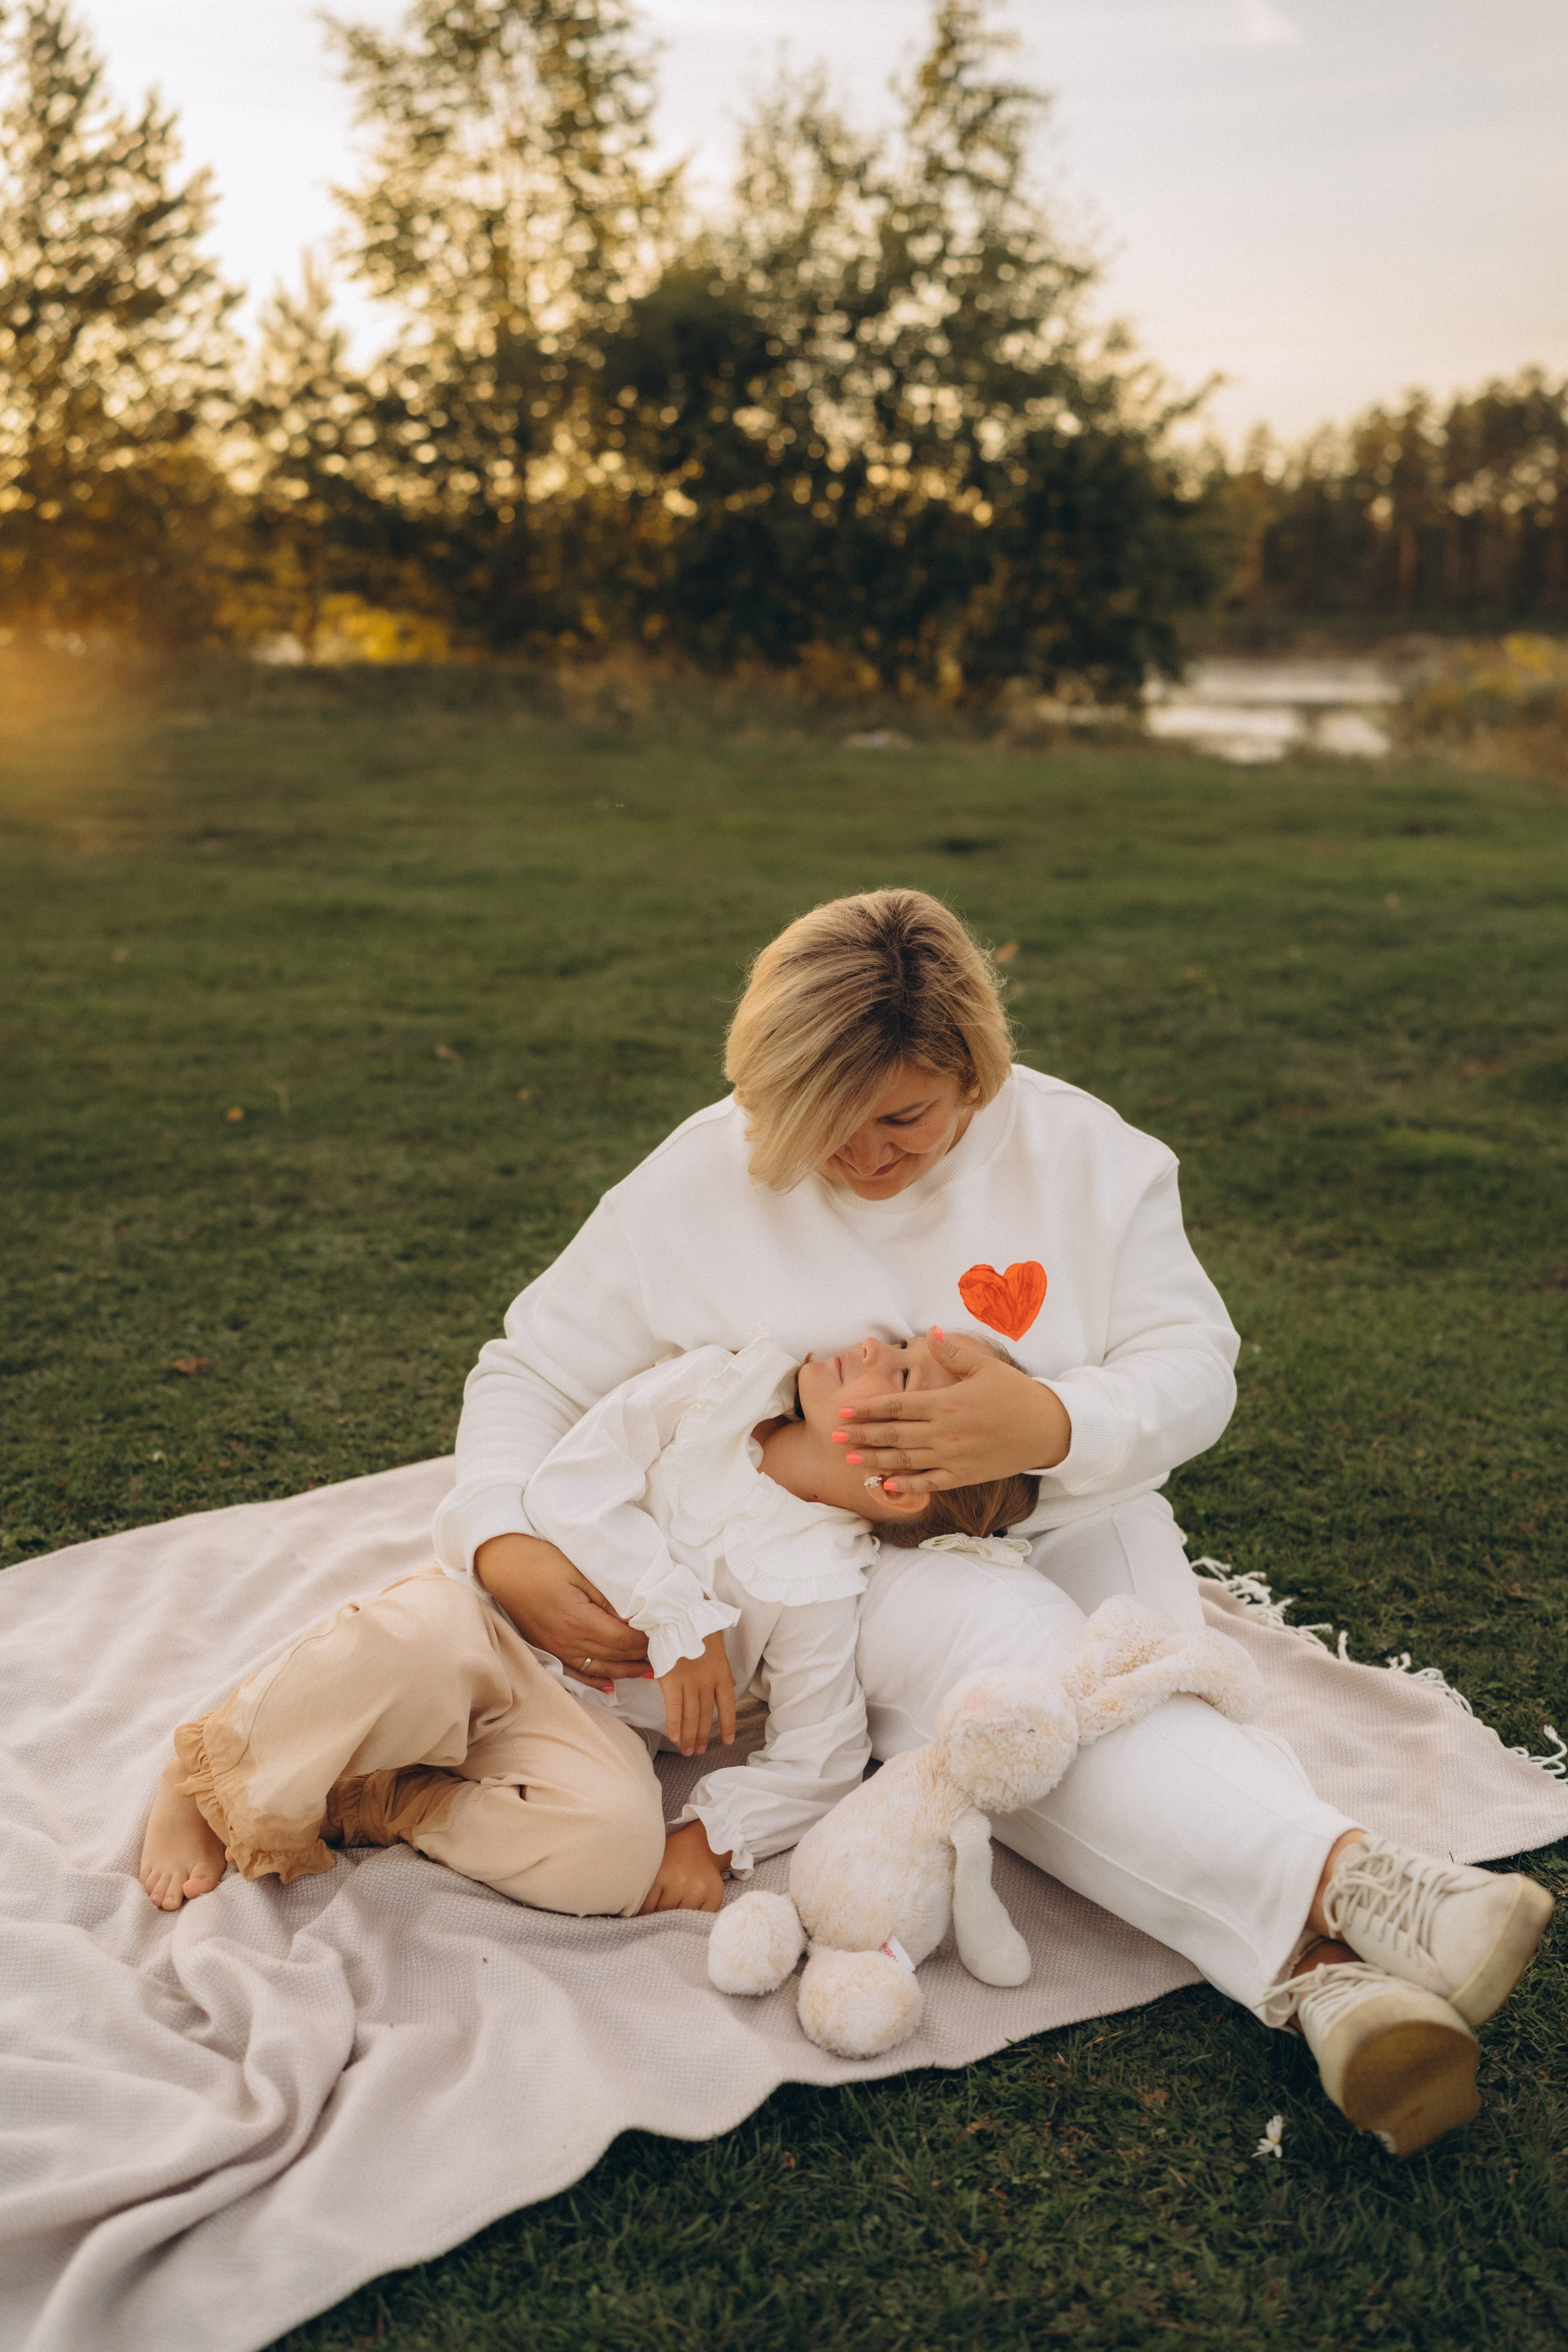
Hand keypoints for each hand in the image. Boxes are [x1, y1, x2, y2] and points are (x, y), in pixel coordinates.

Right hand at [473, 1534, 651, 1691]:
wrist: (502, 1566)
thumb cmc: (541, 1561)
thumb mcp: (579, 1572)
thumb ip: (607, 1597)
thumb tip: (634, 1616)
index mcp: (580, 1621)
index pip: (624, 1639)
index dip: (647, 1640)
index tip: (665, 1636)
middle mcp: (568, 1642)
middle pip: (615, 1656)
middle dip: (642, 1657)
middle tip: (666, 1656)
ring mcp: (556, 1649)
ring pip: (599, 1669)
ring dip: (625, 1671)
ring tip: (649, 1672)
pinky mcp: (546, 1649)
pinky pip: (575, 1673)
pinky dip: (595, 1680)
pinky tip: (610, 1686)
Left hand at [639, 1819, 730, 1913]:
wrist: (702, 1844)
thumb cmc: (672, 1857)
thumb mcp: (653, 1865)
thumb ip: (642, 1887)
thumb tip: (630, 1917)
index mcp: (661, 1873)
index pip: (646, 1909)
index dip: (644, 1912)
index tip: (645, 1909)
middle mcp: (681, 1882)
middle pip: (663, 1914)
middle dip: (660, 1913)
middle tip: (662, 1905)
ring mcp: (699, 1890)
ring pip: (680, 1920)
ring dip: (677, 1918)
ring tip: (677, 1904)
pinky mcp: (715, 1895)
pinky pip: (699, 1918)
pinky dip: (694, 1918)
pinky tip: (691, 1906)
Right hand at [658, 1630, 736, 1756]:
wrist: (679, 1615)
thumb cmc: (697, 1628)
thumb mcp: (718, 1647)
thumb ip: (724, 1669)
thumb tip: (734, 1683)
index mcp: (721, 1672)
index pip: (727, 1705)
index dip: (727, 1725)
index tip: (727, 1741)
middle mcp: (707, 1681)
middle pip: (706, 1715)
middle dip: (702, 1736)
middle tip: (699, 1752)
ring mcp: (689, 1682)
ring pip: (690, 1716)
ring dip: (689, 1736)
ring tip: (688, 1752)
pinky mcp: (670, 1680)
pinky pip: (673, 1708)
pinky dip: (674, 1725)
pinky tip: (674, 1739)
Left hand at [832, 1327, 1070, 1493]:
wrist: (1047, 1429)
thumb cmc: (1016, 1394)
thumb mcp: (985, 1367)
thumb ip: (953, 1352)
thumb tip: (929, 1332)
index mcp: (946, 1402)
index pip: (897, 1405)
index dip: (868, 1409)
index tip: (845, 1412)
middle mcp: (944, 1432)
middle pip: (893, 1434)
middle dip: (862, 1436)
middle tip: (834, 1437)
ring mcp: (952, 1457)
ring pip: (904, 1460)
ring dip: (875, 1460)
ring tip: (850, 1459)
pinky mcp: (963, 1475)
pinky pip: (928, 1483)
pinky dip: (905, 1485)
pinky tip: (885, 1484)